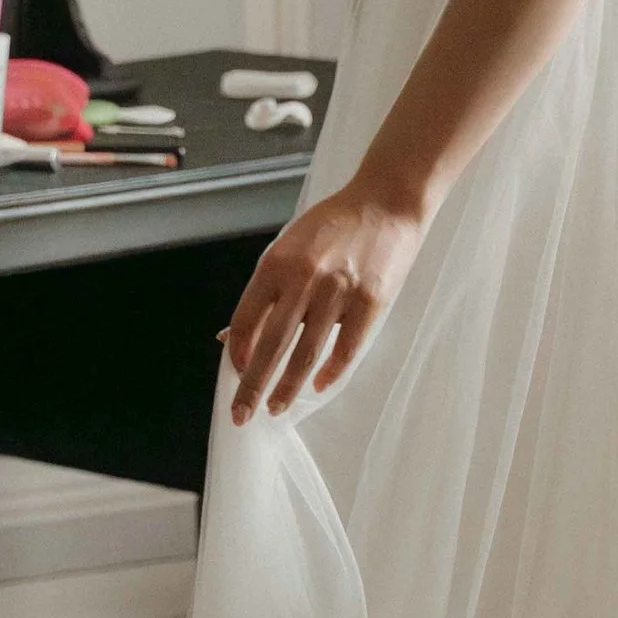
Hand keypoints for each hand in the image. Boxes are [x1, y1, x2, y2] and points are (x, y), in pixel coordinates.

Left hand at [223, 178, 424, 421]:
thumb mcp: (287, 249)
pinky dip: (331, 371)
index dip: (236, 353)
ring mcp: (338, 290)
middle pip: (271, 344)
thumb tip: (232, 337)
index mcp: (275, 263)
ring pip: (306, 352)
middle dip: (253, 385)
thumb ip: (264, 292)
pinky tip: (318, 386)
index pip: (245, 319)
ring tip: (276, 408)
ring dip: (288, 387)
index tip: (233, 374)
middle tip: (242, 414)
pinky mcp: (370, 300)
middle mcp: (303, 278)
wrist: (385, 202)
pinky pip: (346, 346)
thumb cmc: (333, 227)